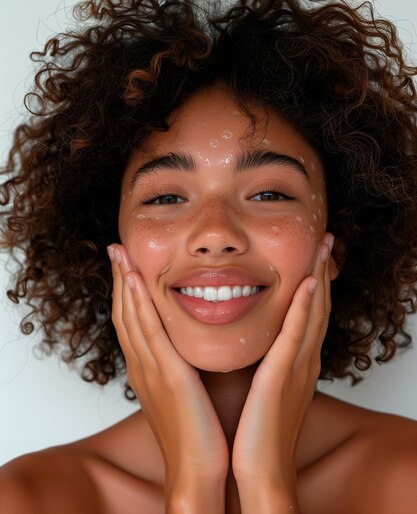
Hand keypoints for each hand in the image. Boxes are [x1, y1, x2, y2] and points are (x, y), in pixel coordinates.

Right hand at [108, 244, 228, 505]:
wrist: (197, 470)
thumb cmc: (197, 434)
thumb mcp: (185, 392)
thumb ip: (182, 367)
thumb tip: (190, 347)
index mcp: (147, 370)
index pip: (132, 321)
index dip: (126, 291)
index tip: (126, 264)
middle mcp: (142, 366)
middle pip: (124, 314)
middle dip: (119, 279)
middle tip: (116, 249)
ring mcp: (150, 369)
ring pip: (131, 317)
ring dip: (124, 282)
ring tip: (120, 253)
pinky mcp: (166, 375)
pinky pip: (148, 332)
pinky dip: (138, 304)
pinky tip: (134, 279)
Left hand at [232, 234, 333, 506]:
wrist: (260, 472)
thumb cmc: (258, 434)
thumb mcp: (266, 389)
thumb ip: (267, 364)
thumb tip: (256, 344)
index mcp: (297, 364)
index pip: (310, 315)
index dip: (315, 283)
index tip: (313, 256)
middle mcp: (303, 361)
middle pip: (318, 307)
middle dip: (322, 271)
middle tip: (325, 240)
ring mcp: (297, 367)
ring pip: (313, 313)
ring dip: (318, 277)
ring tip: (321, 247)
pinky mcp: (283, 376)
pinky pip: (297, 335)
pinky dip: (304, 307)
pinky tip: (307, 283)